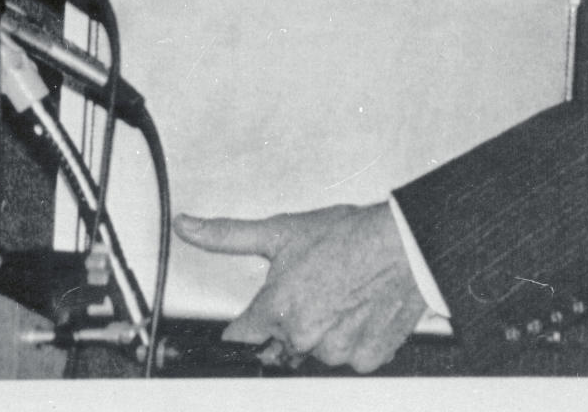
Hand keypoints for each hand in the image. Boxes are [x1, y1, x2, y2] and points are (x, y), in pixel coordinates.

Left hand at [173, 202, 426, 372]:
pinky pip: (348, 358)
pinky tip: (356, 309)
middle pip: (279, 345)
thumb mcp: (280, 231)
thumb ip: (227, 235)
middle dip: (286, 324)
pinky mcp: (366, 360)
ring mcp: (336, 353)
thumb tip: (187, 227)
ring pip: (314, 352)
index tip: (251, 319)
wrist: (401, 245)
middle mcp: (303, 338)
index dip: (245, 324)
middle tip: (308, 291)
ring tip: (335, 295)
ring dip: (319, 332)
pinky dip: (350, 339)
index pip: (241, 337)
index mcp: (276, 310)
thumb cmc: (346, 236)